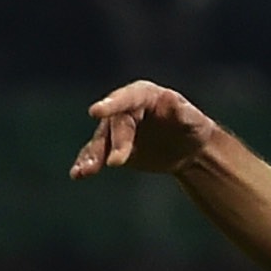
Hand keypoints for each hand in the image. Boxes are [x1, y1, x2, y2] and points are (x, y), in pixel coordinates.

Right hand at [71, 80, 222, 180]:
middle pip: (116, 125)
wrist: (189, 148)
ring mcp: (116, 128)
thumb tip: (170, 98)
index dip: (111, 105)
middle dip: (116, 143)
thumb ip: (181, 111)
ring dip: (92, 156)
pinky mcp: (113, 147)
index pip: (126, 99)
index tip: (96, 112)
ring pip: (101, 141)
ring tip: (84, 171)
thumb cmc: (193, 126)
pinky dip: (87, 163)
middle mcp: (124, 109)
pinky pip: (98, 155)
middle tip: (117, 162)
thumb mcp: (193, 119)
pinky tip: (77, 174)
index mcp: (142, 95)